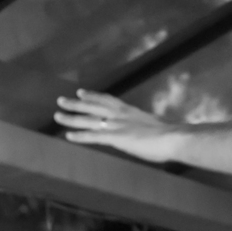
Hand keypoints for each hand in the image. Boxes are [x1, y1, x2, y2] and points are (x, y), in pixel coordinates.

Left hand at [54, 90, 178, 162]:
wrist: (174, 138)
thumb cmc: (171, 135)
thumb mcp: (155, 126)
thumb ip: (145, 127)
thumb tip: (146, 131)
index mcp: (130, 111)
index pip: (108, 100)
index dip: (93, 96)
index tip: (81, 92)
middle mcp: (121, 115)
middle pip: (93, 107)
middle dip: (76, 104)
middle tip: (60, 100)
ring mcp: (117, 125)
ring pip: (89, 119)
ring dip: (71, 118)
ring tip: (57, 116)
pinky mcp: (116, 137)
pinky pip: (93, 136)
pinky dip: (80, 135)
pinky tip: (68, 136)